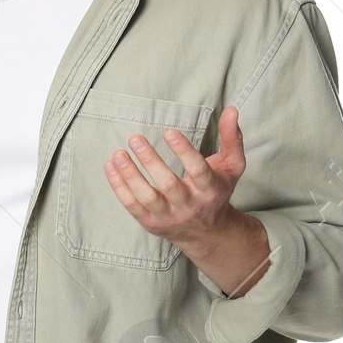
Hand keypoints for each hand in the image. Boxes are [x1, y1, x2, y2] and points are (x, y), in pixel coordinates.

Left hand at [103, 105, 268, 294]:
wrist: (206, 232)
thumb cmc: (216, 191)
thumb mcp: (232, 167)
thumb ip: (232, 138)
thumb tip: (231, 110)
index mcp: (210, 190)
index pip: (198, 170)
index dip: (183, 151)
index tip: (169, 131)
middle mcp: (189, 206)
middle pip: (168, 185)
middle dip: (150, 161)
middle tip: (135, 138)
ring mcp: (168, 217)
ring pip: (147, 197)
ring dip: (130, 174)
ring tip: (118, 153)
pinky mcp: (151, 223)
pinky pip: (132, 206)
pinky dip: (119, 186)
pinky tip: (110, 166)